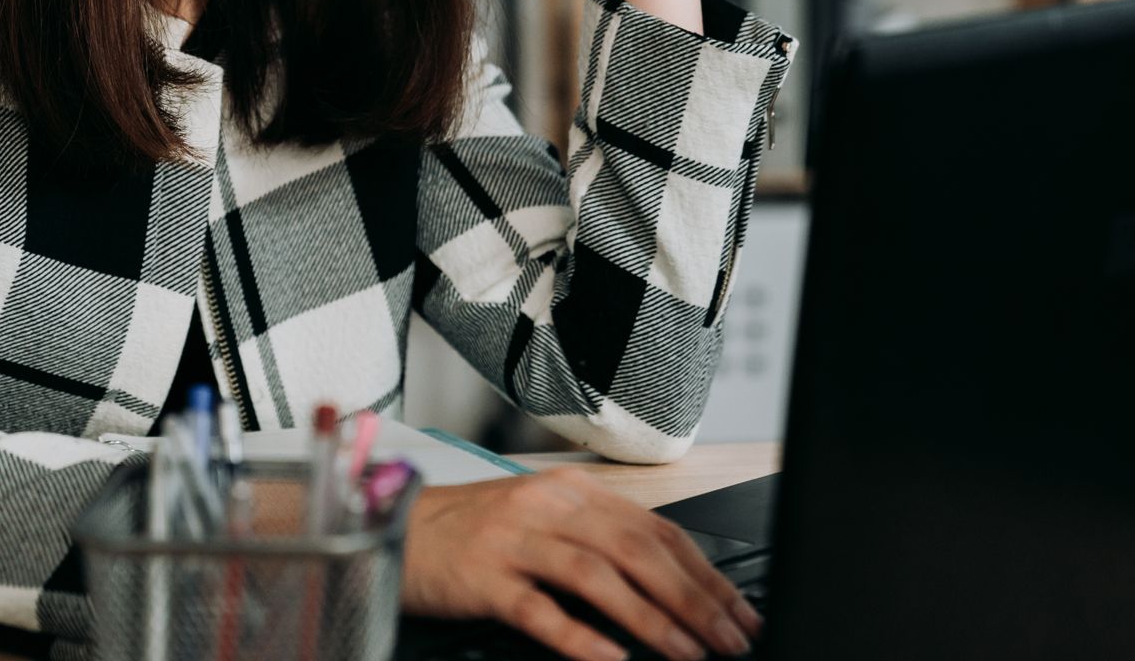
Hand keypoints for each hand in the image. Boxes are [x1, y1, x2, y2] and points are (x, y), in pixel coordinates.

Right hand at [400, 470, 762, 660]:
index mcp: (571, 491)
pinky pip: (538, 609)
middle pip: (635, 550)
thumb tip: (671, 586)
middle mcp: (547, 506)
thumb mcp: (543, 520)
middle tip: (729, 640)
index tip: (738, 612)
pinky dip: (580, 637)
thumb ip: (598, 540)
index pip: (654, 529)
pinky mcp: (483, 577)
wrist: (396, 527)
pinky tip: (611, 660)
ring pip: (596, 575)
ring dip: (650, 619)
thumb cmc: (476, 532)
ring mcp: (513, 539)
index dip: (704, 573)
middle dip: (692, 599)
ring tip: (687, 653)